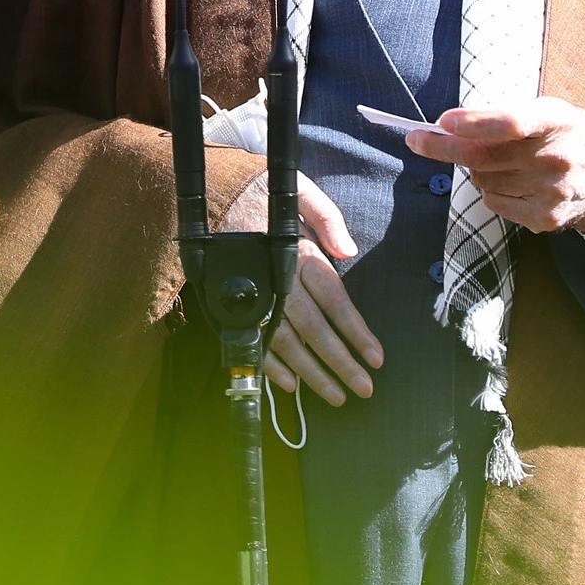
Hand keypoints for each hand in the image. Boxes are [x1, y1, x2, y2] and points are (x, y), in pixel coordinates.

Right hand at [222, 171, 381, 404]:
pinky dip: (270, 364)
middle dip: (339, 361)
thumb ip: (327, 218)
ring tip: (335, 394)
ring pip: (284, 341)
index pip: (334, 299)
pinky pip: (252, 338)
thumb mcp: (300, 190)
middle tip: (363, 388)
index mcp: (298, 252)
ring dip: (310, 372)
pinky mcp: (233, 301)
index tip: (376, 358)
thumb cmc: (261, 191)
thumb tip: (349, 251)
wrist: (209, 192)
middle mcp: (277, 277)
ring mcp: (253, 293)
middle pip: (313, 328)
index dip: (356, 331)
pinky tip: (290, 383)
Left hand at [402, 99, 584, 234]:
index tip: (443, 122)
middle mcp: (558, 157)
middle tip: (417, 138)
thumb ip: (503, 115)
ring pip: (483, 180)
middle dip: (441, 147)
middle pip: (483, 157)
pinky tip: (514, 183)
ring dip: (477, 170)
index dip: (475, 122)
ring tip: (503, 162)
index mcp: (557, 120)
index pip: (513, 122)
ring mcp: (552, 191)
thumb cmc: (565, 136)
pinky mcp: (546, 218)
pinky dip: (491, 191)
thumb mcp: (546, 111)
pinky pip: (494, 203)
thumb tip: (447, 127)